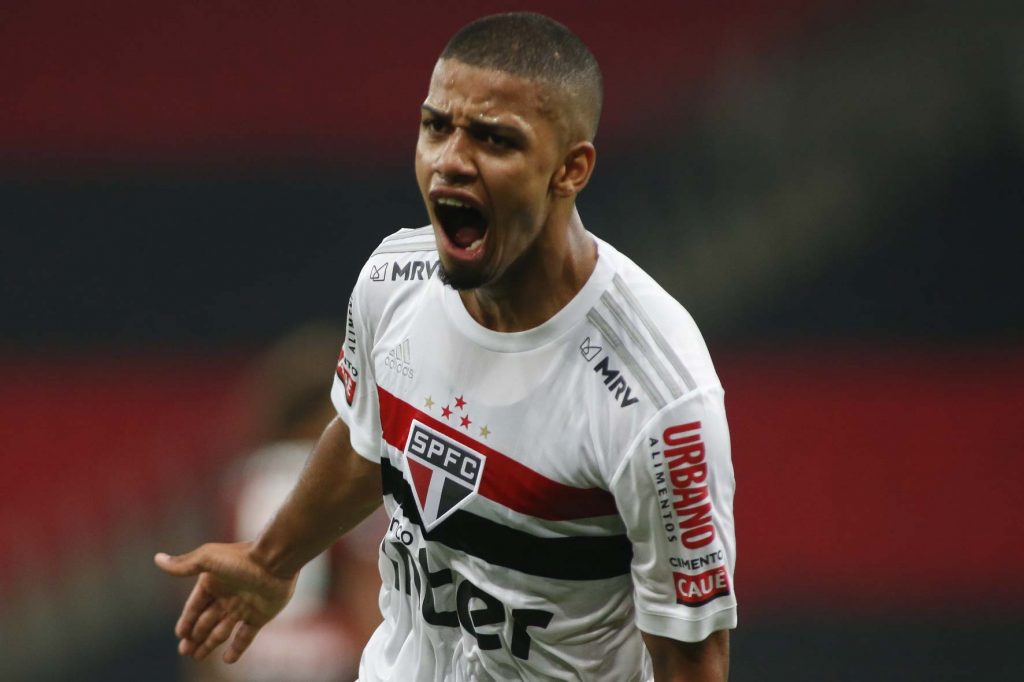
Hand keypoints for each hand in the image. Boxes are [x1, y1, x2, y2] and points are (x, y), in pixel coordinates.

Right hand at [154, 542, 296, 662]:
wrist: (276, 560)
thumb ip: (184, 564)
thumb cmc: (241, 558)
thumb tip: (158, 559)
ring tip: (198, 656)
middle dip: (195, 636)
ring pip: (221, 630)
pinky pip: (245, 636)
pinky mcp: (260, 616)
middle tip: (185, 651)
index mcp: (214, 583)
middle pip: (206, 621)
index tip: (180, 634)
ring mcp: (244, 607)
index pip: (195, 606)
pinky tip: (227, 659)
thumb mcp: (208, 559)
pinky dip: (237, 648)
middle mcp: (227, 596)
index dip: (187, 620)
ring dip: (209, 644)